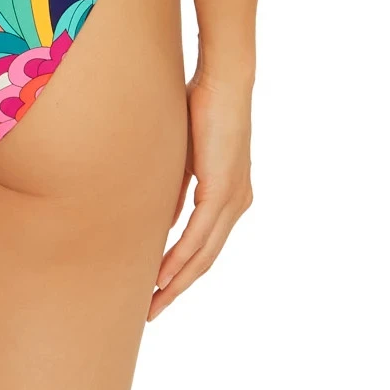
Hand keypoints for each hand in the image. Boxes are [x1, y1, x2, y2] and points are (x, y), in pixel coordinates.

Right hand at [148, 74, 252, 318]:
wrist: (224, 80)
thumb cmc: (202, 106)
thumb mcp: (186, 156)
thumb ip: (179, 190)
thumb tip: (164, 223)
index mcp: (231, 195)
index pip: (206, 244)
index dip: (183, 270)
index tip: (160, 289)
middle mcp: (237, 203)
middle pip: (206, 259)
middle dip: (178, 287)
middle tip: (152, 310)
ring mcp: (233, 199)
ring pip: (204, 254)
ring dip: (177, 281)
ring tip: (153, 302)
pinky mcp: (223, 190)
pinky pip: (199, 235)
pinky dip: (179, 258)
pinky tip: (162, 275)